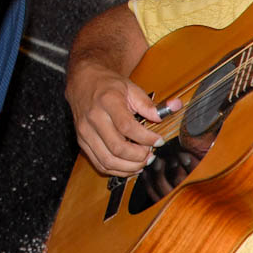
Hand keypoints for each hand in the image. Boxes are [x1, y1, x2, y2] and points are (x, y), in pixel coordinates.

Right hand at [65, 62, 181, 176]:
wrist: (82, 82)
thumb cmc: (107, 85)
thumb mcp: (130, 87)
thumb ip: (148, 103)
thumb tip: (170, 110)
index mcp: (107, 101)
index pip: (127, 127)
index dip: (146, 138)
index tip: (159, 140)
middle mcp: (93, 118)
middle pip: (117, 147)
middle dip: (139, 156)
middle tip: (151, 154)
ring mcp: (85, 131)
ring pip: (107, 160)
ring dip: (129, 167)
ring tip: (142, 161)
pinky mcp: (82, 141)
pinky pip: (99, 163)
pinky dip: (117, 170)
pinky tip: (129, 165)